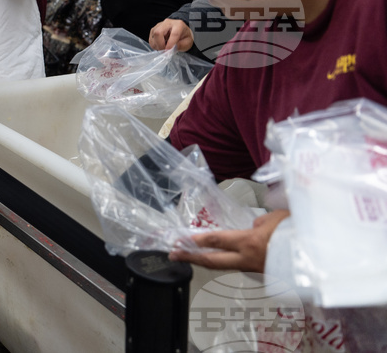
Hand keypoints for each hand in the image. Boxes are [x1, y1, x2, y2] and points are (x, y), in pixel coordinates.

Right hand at [149, 18, 193, 51]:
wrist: (181, 31)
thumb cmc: (184, 36)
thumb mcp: (188, 42)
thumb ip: (180, 46)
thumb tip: (170, 49)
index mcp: (179, 25)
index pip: (174, 34)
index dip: (170, 44)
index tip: (168, 51)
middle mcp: (168, 23)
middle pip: (158, 32)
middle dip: (160, 44)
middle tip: (164, 50)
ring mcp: (159, 25)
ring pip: (153, 35)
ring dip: (157, 45)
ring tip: (163, 48)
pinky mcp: (154, 29)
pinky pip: (151, 38)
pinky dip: (154, 44)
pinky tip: (160, 45)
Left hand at [169, 210, 290, 272]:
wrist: (323, 255)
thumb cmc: (299, 232)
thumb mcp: (275, 219)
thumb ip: (258, 224)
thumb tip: (251, 229)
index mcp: (249, 243)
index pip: (214, 240)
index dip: (194, 240)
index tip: (178, 240)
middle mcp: (248, 260)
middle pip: (213, 261)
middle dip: (191, 258)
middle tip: (173, 255)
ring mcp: (257, 271)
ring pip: (230, 264)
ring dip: (216, 258)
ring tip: (205, 251)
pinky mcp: (267, 276)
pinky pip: (247, 266)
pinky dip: (239, 260)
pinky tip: (241, 255)